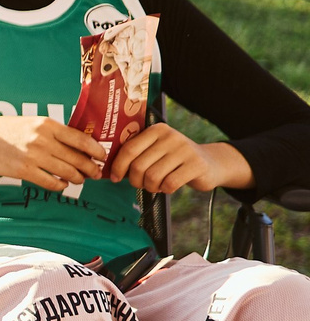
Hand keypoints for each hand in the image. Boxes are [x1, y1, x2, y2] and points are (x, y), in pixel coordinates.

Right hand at [0, 112, 108, 191]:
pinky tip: (62, 185)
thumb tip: (80, 147)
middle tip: (95, 173)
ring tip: (79, 180)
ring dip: (77, 178)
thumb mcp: (33, 124)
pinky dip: (60, 186)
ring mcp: (34, 156)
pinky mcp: (24, 170)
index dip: (96, 151)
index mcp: (48, 125)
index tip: (102, 157)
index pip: (82, 139)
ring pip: (67, 172)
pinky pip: (51, 182)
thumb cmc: (8, 130)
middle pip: (77, 158)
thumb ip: (55, 133)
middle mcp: (43, 140)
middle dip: (90, 169)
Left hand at [107, 122, 253, 193]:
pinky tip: (168, 186)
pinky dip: (165, 189)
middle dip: (135, 180)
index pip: (128, 149)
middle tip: (140, 184)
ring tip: (155, 185)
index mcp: (156, 130)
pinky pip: (170, 183)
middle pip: (138, 165)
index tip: (115, 178)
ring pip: (153, 176)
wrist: (210, 163)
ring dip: (150, 187)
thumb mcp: (156, 150)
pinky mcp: (197, 165)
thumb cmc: (174, 159)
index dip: (118, 166)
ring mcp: (185, 150)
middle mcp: (170, 136)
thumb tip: (109, 169)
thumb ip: (137, 154)